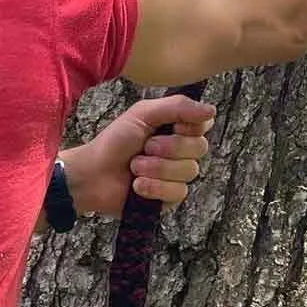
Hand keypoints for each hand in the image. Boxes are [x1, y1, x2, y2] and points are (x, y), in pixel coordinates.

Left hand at [62, 94, 215, 217]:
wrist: (94, 173)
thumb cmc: (116, 140)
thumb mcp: (143, 114)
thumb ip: (177, 107)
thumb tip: (212, 110)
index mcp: (176, 127)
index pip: (203, 124)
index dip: (189, 126)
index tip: (171, 125)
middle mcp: (181, 151)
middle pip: (199, 148)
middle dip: (169, 147)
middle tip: (146, 147)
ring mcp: (176, 175)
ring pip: (189, 171)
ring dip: (157, 168)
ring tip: (135, 167)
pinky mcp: (169, 199)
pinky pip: (178, 192)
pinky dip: (154, 187)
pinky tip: (137, 186)